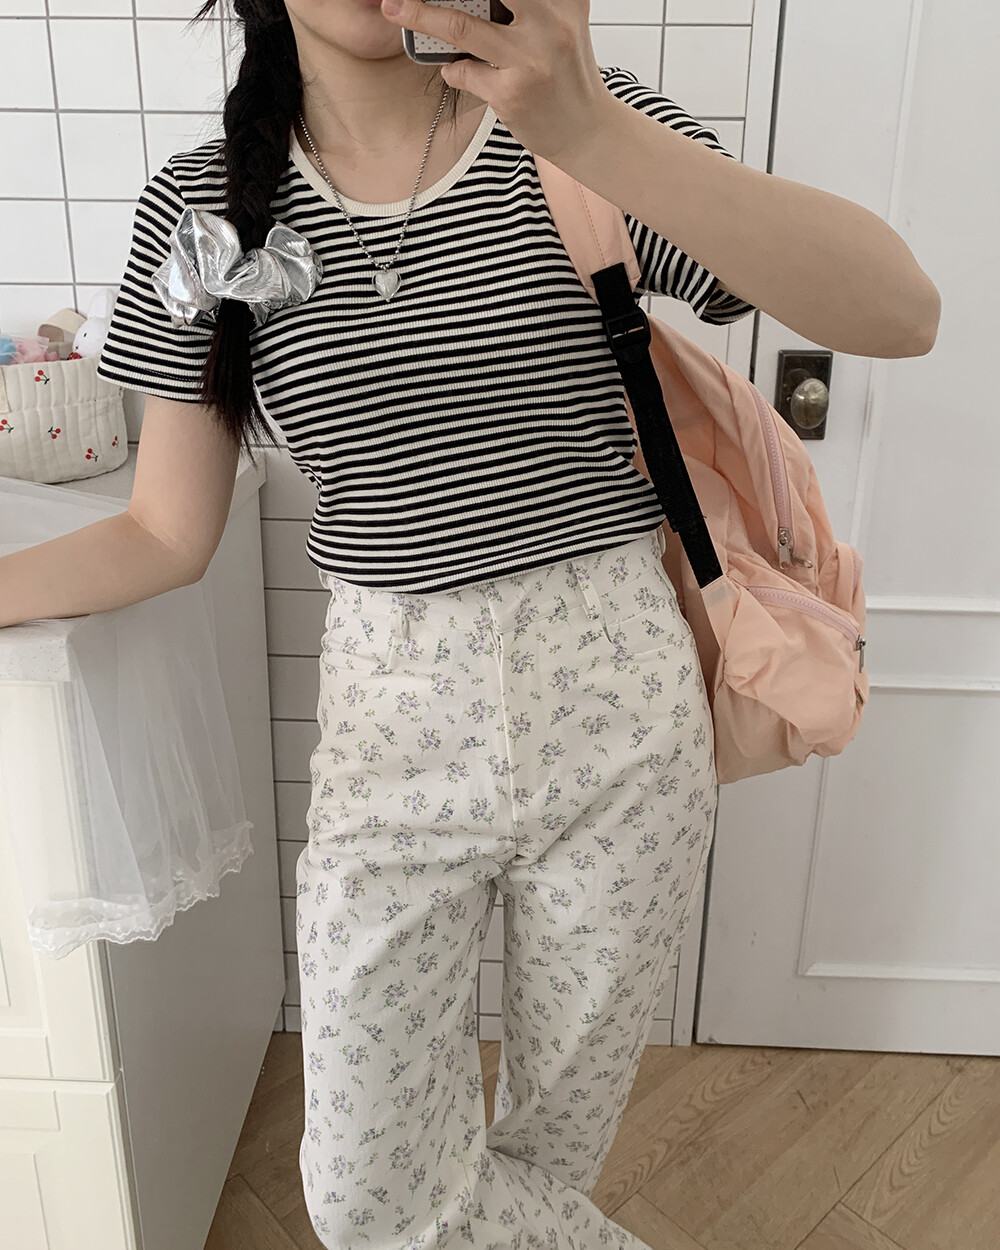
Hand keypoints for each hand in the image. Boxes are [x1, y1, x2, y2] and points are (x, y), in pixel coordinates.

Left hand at [379, 0, 614, 166]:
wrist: (588, 131)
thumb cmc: (566, 75)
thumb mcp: (560, 24)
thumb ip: (528, 5)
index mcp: (563, 0)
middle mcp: (550, 23)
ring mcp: (530, 59)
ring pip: (461, 27)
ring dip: (421, 16)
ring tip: (397, 8)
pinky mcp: (512, 93)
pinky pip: (464, 71)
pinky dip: (453, 68)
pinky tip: (458, 69)